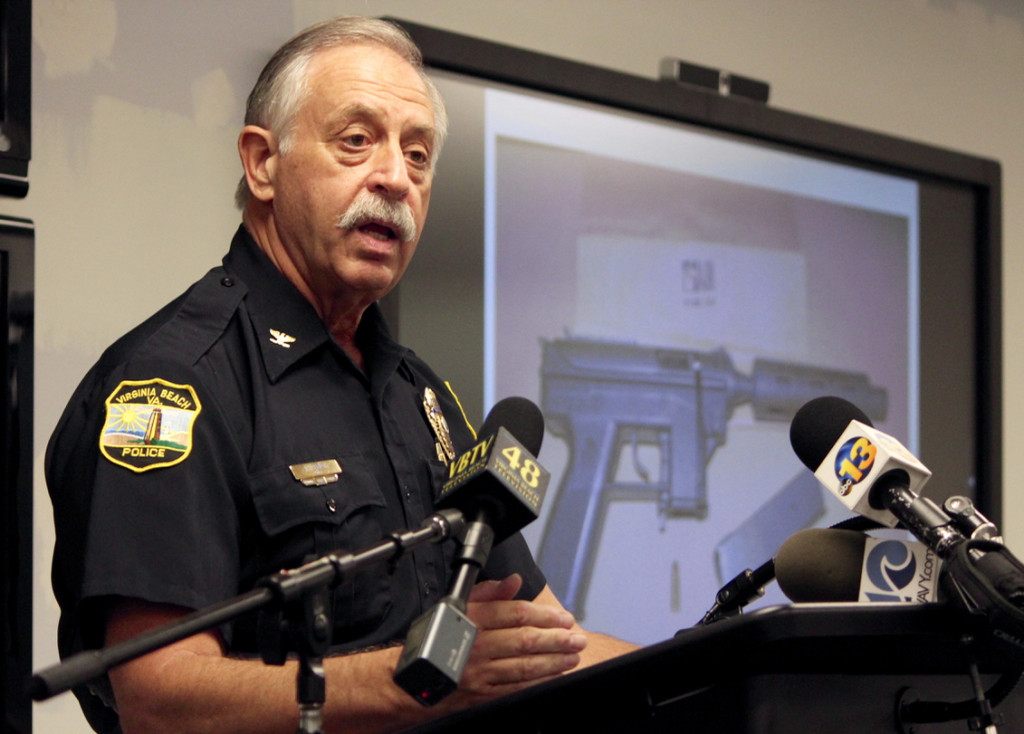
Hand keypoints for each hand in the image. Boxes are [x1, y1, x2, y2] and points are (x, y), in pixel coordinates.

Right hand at [450, 574, 586, 703]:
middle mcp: (476, 646)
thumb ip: (489, 592)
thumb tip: (514, 581)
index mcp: (472, 619)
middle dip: (556, 639)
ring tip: (572, 655)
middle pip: (524, 640)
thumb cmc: (439, 638)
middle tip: (576, 638)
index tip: (564, 617)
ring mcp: (480, 672)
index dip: (545, 615)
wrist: (416, 678)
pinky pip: (516, 687)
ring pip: (524, 665)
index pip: (516, 613)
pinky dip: (538, 682)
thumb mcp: (459, 606)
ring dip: (553, 661)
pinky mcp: (482, 694)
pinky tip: (554, 675)